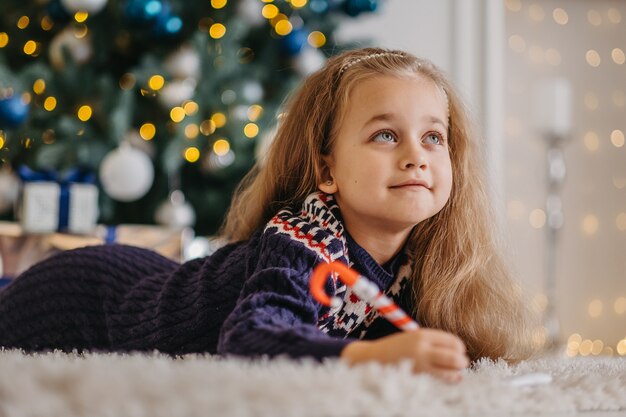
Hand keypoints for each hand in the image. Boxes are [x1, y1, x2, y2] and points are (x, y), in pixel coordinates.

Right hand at [340, 329, 469, 381]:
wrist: (373, 358)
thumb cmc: (397, 347)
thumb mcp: (413, 337)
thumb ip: (434, 342)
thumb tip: (460, 352)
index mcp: (421, 335)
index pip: (452, 341)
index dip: (460, 347)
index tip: (459, 350)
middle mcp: (421, 350)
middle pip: (455, 358)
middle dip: (462, 361)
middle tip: (461, 362)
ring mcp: (419, 366)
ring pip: (450, 372)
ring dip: (456, 373)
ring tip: (455, 372)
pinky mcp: (416, 379)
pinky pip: (439, 382)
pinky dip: (448, 381)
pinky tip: (448, 379)